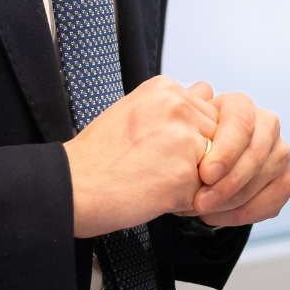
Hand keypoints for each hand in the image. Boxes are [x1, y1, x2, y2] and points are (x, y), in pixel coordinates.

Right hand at [63, 75, 217, 237]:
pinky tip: (153, 195)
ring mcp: (184, 139)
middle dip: (197, 158)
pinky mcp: (185, 174)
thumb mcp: (135, 110)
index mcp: (165, 88)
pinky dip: (185, 202)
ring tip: (153, 179)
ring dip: (193, 180)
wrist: (72, 187)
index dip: (189, 138)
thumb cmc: (98, 156)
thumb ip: (174, 106)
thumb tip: (206, 94)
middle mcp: (178, 106)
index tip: (160, 148)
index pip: (207, 111)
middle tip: (155, 167)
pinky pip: (205, 193)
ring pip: (215, 166)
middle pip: (216, 138)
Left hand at [181, 89, 289, 225]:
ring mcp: (279, 152)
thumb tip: (200, 92)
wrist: (192, 170)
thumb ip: (186, 115)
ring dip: (233, 200)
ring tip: (202, 210)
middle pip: (256, 152)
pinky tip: (216, 216)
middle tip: (200, 202)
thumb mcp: (179, 128)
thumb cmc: (184, 145)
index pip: (241, 121)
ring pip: (265, 177)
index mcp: (240, 105)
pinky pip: (272, 200)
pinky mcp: (285, 180)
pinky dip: (244, 213)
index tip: (205, 174)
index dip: (226, 149)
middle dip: (228, 182)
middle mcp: (266, 124)